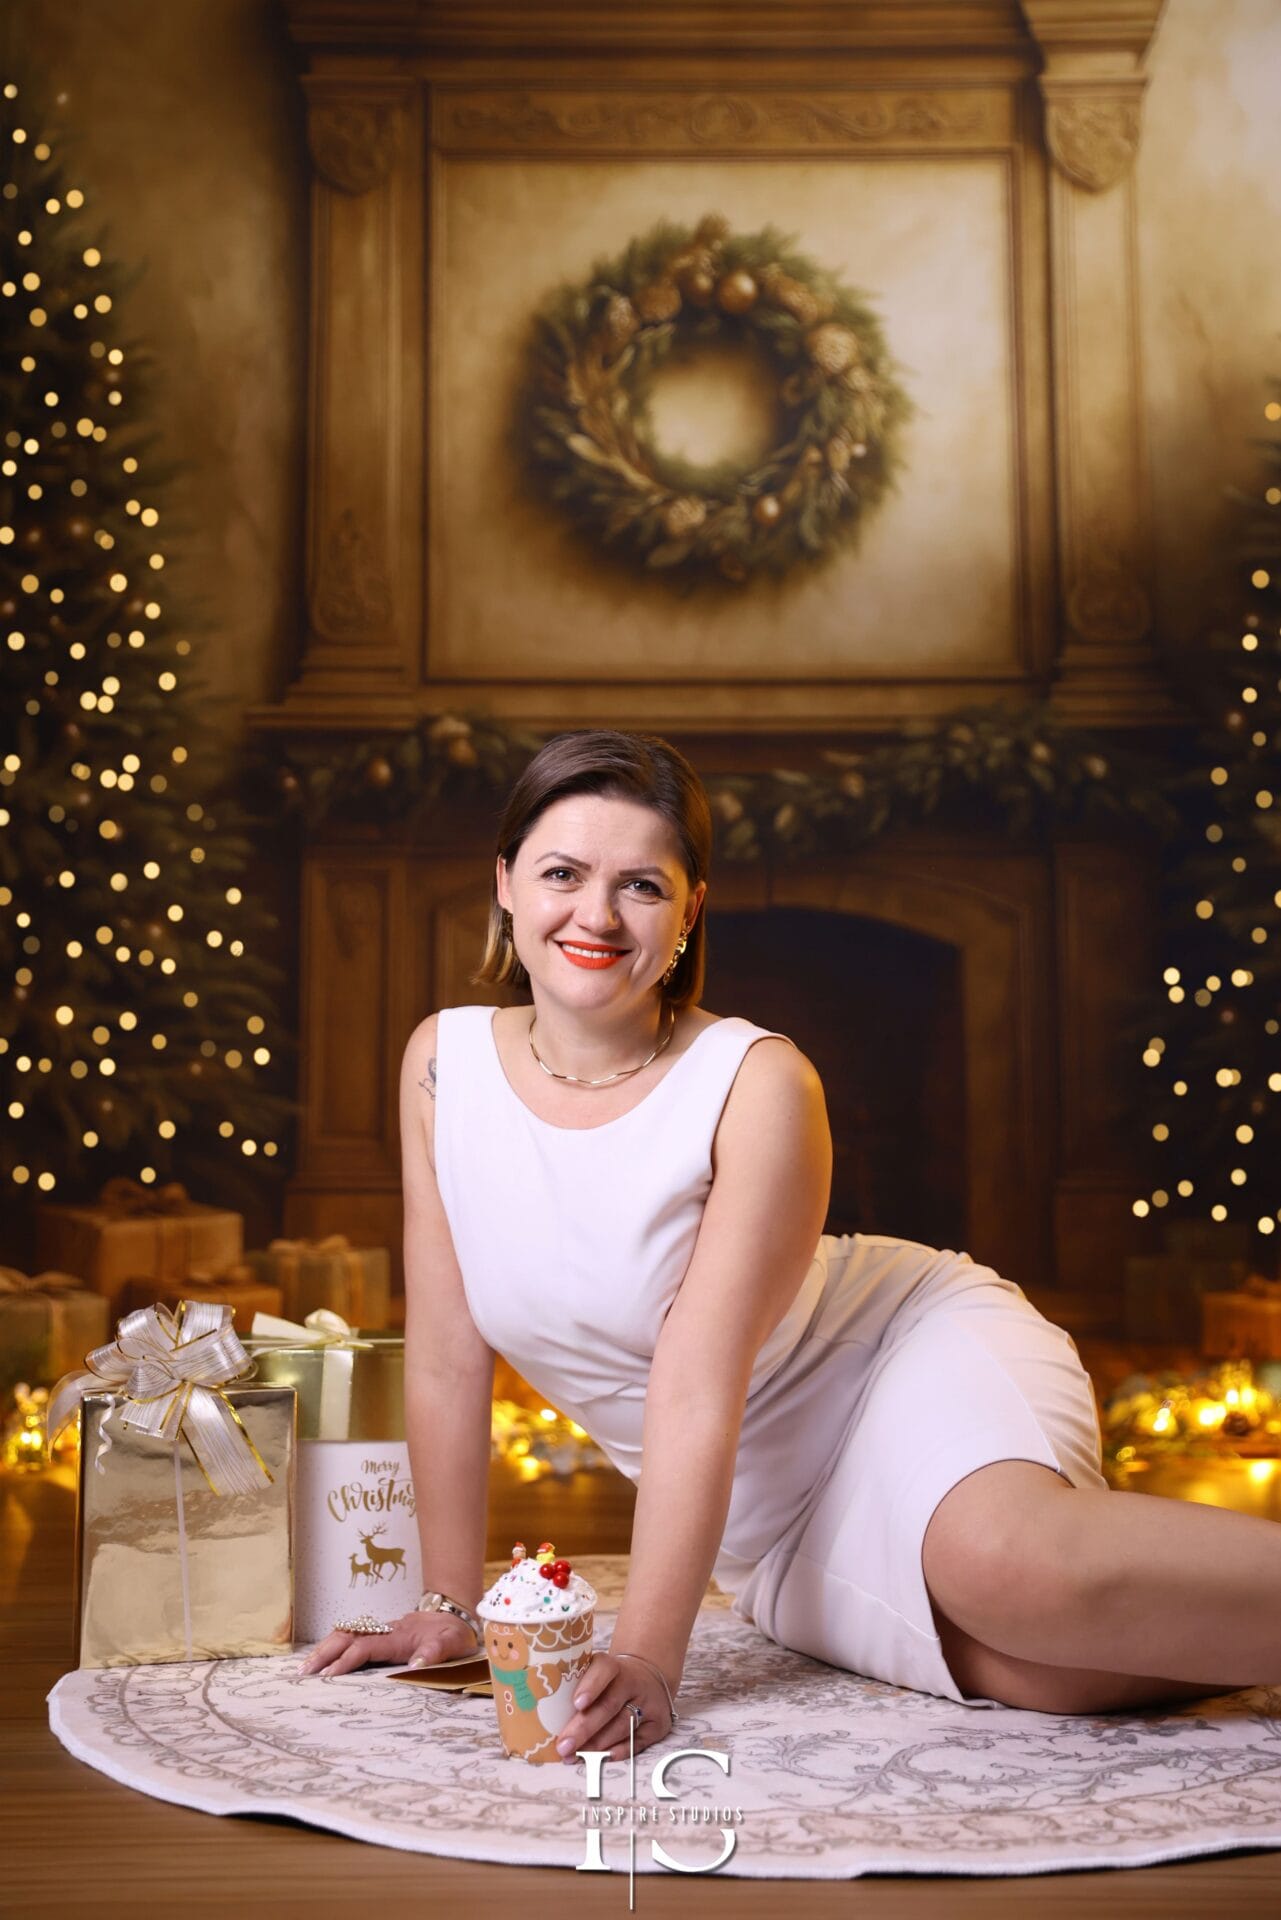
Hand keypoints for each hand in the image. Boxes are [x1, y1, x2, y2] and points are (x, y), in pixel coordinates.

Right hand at [300, 1608, 478, 1676]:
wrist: (452, 1614)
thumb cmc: (451, 1633)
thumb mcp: (450, 1643)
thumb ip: (434, 1652)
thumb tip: (415, 1666)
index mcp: (398, 1637)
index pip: (365, 1647)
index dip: (346, 1660)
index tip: (328, 1676)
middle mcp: (384, 1631)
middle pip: (347, 1637)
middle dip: (324, 1653)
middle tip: (304, 1673)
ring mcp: (379, 1630)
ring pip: (345, 1634)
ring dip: (324, 1648)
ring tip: (304, 1667)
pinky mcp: (378, 1633)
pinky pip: (350, 1636)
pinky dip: (332, 1644)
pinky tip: (320, 1656)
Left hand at [554, 1652, 674, 1764]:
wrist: (648, 1676)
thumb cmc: (609, 1681)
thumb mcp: (596, 1672)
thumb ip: (576, 1685)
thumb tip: (542, 1714)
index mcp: (614, 1665)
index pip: (604, 1671)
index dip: (590, 1686)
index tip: (576, 1703)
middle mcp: (634, 1682)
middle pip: (609, 1706)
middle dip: (584, 1728)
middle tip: (563, 1746)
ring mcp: (648, 1703)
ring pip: (622, 1726)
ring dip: (597, 1745)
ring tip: (575, 1757)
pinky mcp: (658, 1723)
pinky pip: (638, 1741)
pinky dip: (620, 1751)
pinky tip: (603, 1758)